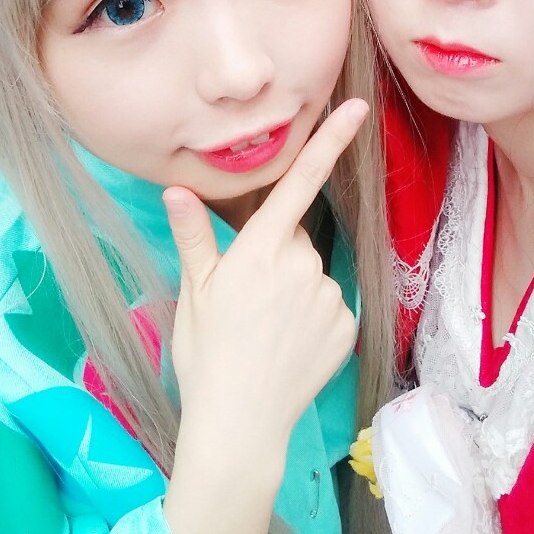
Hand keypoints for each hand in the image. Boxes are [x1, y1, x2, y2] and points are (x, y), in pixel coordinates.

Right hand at [162, 100, 365, 448]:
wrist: (239, 424)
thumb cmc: (206, 355)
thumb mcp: (193, 293)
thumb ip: (194, 236)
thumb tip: (177, 189)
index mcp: (261, 250)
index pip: (299, 182)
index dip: (330, 141)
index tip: (357, 108)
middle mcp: (302, 265)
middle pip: (295, 239)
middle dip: (277, 255)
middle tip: (247, 299)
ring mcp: (329, 297)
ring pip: (313, 274)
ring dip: (295, 289)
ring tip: (266, 329)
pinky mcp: (347, 326)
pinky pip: (331, 306)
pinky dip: (315, 319)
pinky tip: (290, 346)